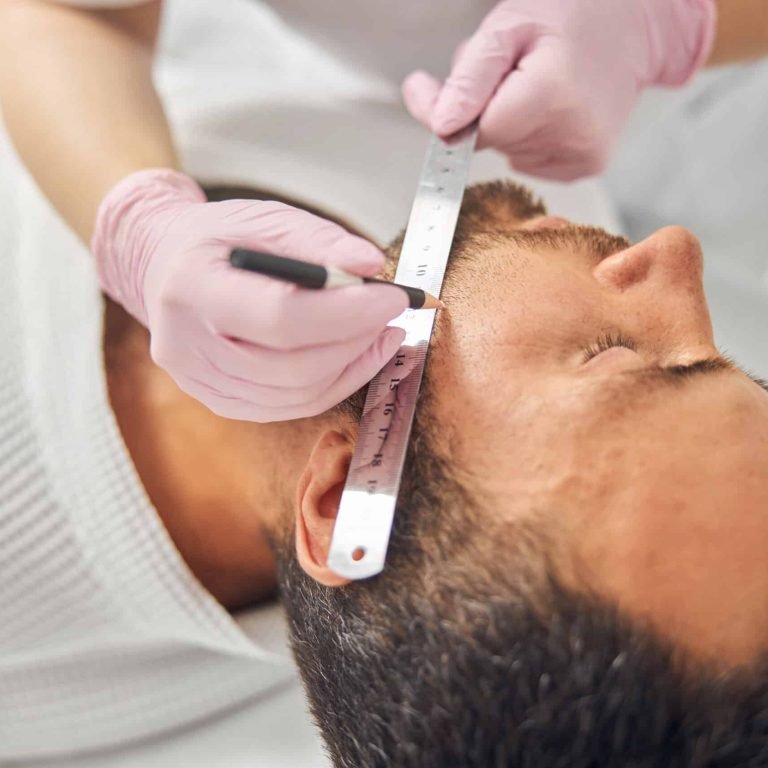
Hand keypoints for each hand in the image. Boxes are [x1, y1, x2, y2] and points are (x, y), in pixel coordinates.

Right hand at [92, 170, 407, 421]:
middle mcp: (187, 345)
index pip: (279, 317)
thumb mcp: (264, 218)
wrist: (165, 267)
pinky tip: (354, 356)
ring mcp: (200, 382)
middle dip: (356, 341)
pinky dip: (332, 383)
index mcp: (192, 288)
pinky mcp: (219, 400)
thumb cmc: (218, 240)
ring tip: (380, 333)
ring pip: (297, 395)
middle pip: (292, 366)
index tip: (392, 297)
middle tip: (391, 315)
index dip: (345, 313)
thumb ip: (318, 239)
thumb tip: (371, 267)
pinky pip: (289, 406)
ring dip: (352, 365)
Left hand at [403, 0, 715, 180]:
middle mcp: (572, 132)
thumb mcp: (507, 27)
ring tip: (536, 85)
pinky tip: (552, 110)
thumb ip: (467, 79)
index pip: (475, 133)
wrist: (632, 23)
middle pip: (492, 143)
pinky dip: (530, 140)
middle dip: (487, 111)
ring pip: (509, 153)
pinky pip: (532, 163)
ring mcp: (583, 153)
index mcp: (550, 95)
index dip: (456, 113)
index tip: (440, 90)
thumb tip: (438, 126)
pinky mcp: (589, 164)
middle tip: (511, 73)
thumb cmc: (567, 15)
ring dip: (509, 123)